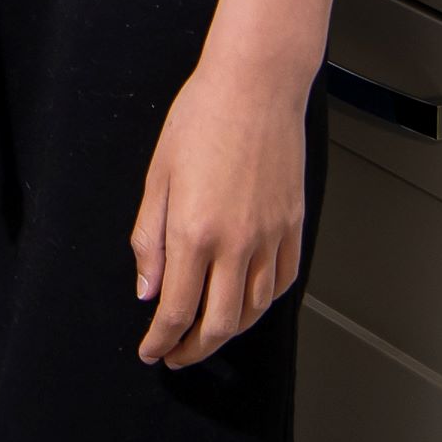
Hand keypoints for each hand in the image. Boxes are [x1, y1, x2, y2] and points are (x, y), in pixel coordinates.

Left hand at [130, 60, 308, 366]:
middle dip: (194, 350)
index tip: (151, 350)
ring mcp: (270, 237)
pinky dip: (263, 303)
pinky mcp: (293, 226)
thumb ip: (149, 239)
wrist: (255, 87)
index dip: (161, 340)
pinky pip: (281, 282)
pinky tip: (246, 302)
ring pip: (254, 310)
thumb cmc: (202, 118)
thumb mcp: (157, 176)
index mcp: (193, 231)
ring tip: (208, 333)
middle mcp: (236, 243)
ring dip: (229, 332)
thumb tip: (147, 290)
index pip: (175, 310)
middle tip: (176, 355)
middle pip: (219, 324)